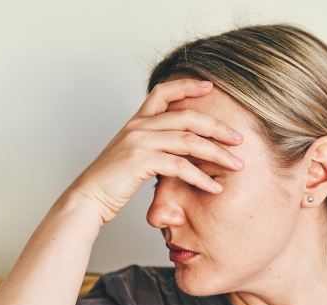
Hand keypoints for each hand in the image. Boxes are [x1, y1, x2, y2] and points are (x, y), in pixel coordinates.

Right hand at [67, 78, 244, 222]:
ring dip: (217, 153)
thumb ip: (153, 147)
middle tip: (239, 139)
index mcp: (136, 121)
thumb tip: (178, 151)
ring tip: (237, 164)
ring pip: (189, 140)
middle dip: (217, 127)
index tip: (211, 86)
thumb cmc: (110, 182)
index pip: (163, 92)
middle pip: (187, 116)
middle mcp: (138, 126)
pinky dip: (201, 177)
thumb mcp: (132, 156)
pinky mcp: (140, 161)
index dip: (188, 86)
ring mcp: (139, 141)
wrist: (87, 198)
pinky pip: (180, 165)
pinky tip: (214, 187)